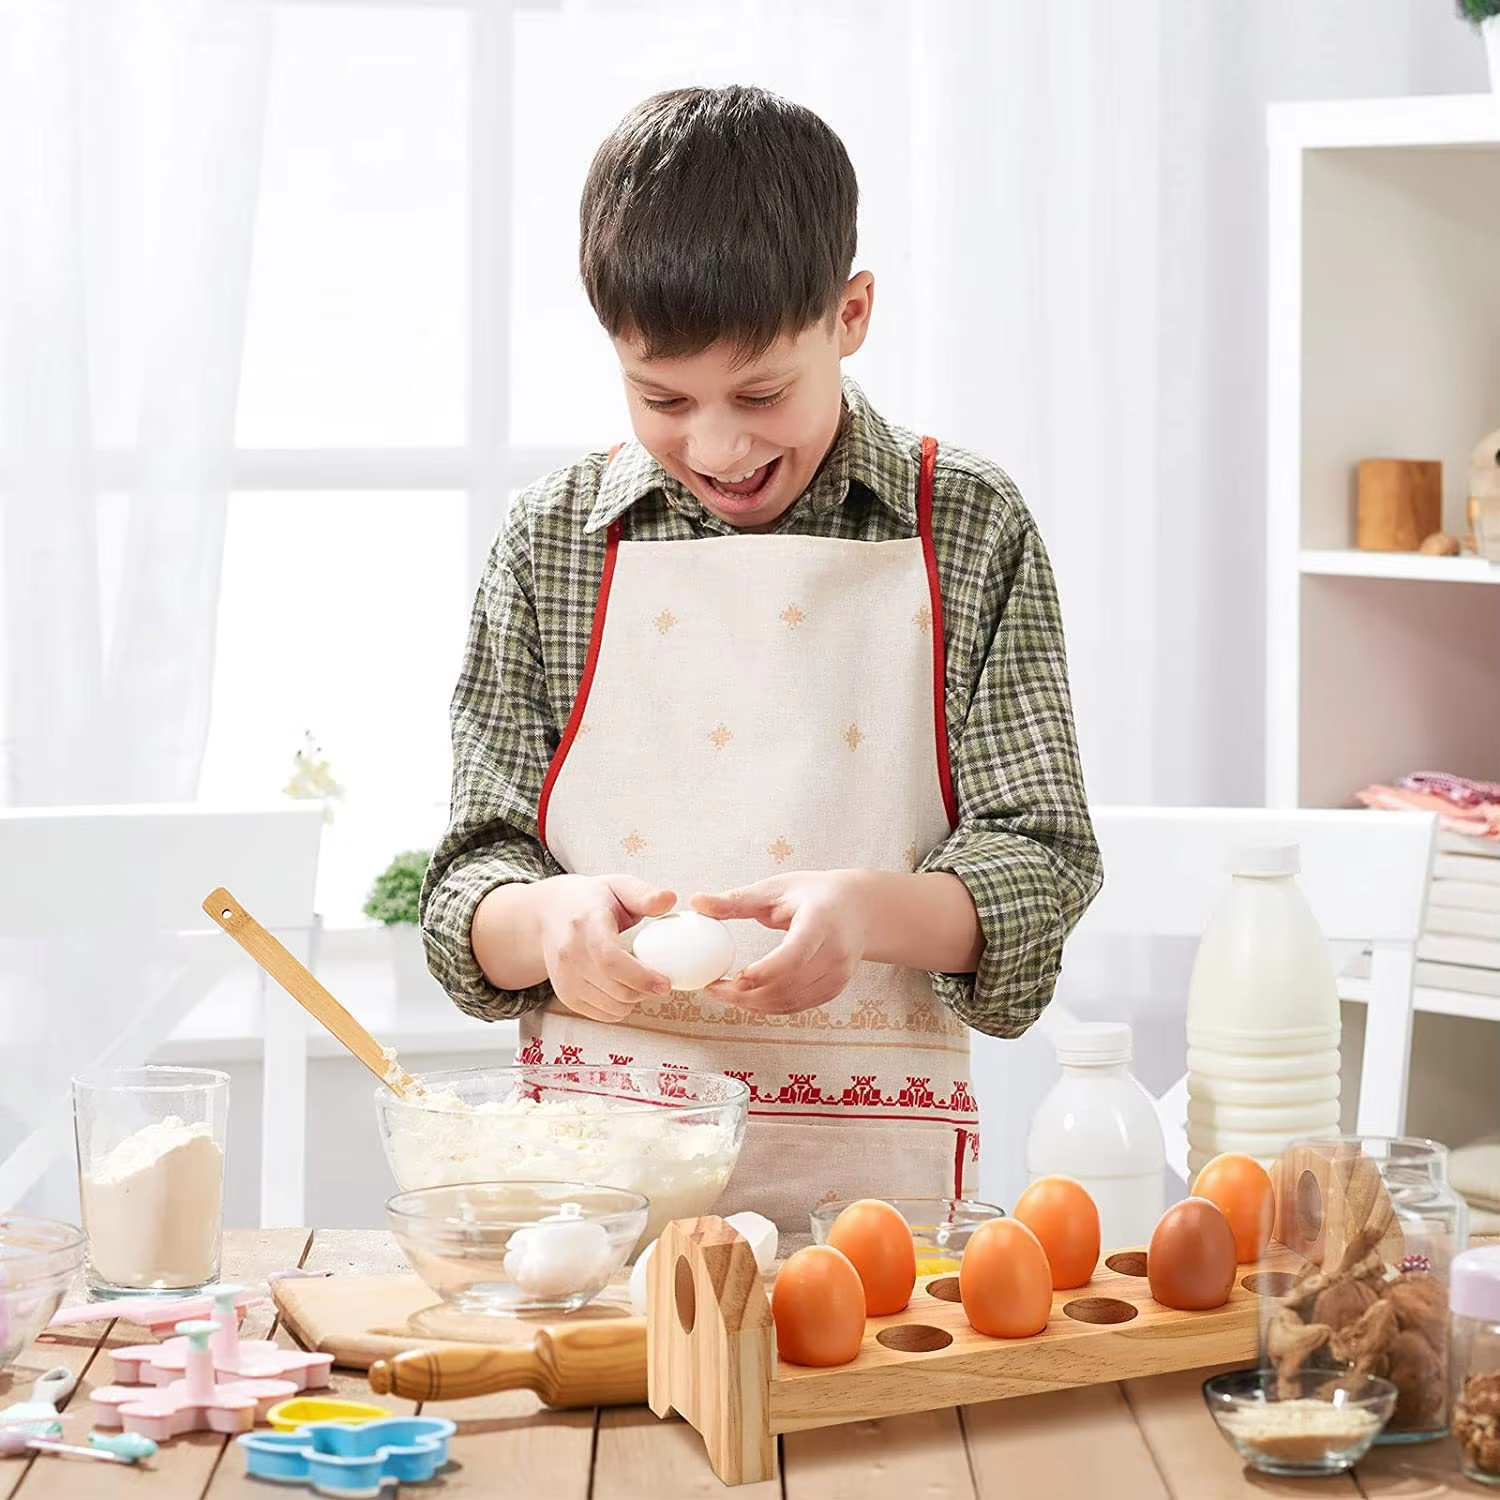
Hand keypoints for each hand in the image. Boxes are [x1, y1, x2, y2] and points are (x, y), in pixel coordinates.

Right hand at [537, 875, 675, 1022]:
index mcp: (585, 924)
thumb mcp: (618, 886)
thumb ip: (644, 894)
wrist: (549, 914)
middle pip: (616, 989)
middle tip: (660, 981)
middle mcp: (569, 954)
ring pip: (612, 1007)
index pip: (610, 960)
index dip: (641, 977)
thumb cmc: (590, 899)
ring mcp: (564, 977)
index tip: (665, 982)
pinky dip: (620, 1007)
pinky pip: (603, 1014)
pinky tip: (623, 986)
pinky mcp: (565, 995)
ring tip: (640, 979)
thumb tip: (670, 899)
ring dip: (635, 1000)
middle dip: (646, 991)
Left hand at [692, 871, 868, 1013]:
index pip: (796, 954)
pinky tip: (747, 998)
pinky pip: (798, 1006)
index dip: (766, 971)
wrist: (858, 908)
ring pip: (792, 1001)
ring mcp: (839, 975)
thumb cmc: (813, 893)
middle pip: (789, 984)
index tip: (736, 978)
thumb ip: (737, 900)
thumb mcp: (775, 889)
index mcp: (822, 921)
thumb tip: (697, 902)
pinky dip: (769, 1006)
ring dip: (753, 1004)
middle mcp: (836, 952)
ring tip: (723, 993)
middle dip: (747, 993)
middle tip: (713, 989)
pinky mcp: (835, 989)